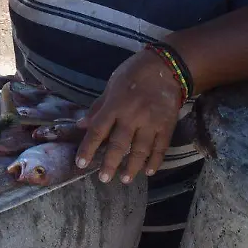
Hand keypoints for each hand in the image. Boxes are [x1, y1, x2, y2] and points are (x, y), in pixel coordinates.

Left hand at [75, 49, 183, 183]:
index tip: (80, 163)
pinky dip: (155, 161)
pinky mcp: (167, 125)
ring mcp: (152, 122)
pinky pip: (161, 147)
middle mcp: (132, 116)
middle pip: (119, 145)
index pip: (98, 130)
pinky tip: (149, 171)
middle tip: (103, 179)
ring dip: (132, 167)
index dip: (88, 148)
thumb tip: (81, 125)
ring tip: (125, 179)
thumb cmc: (134, 74)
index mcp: (115, 105)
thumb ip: (98, 107)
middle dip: (110, 164)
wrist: (167, 67)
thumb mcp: (111, 86)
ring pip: (141, 150)